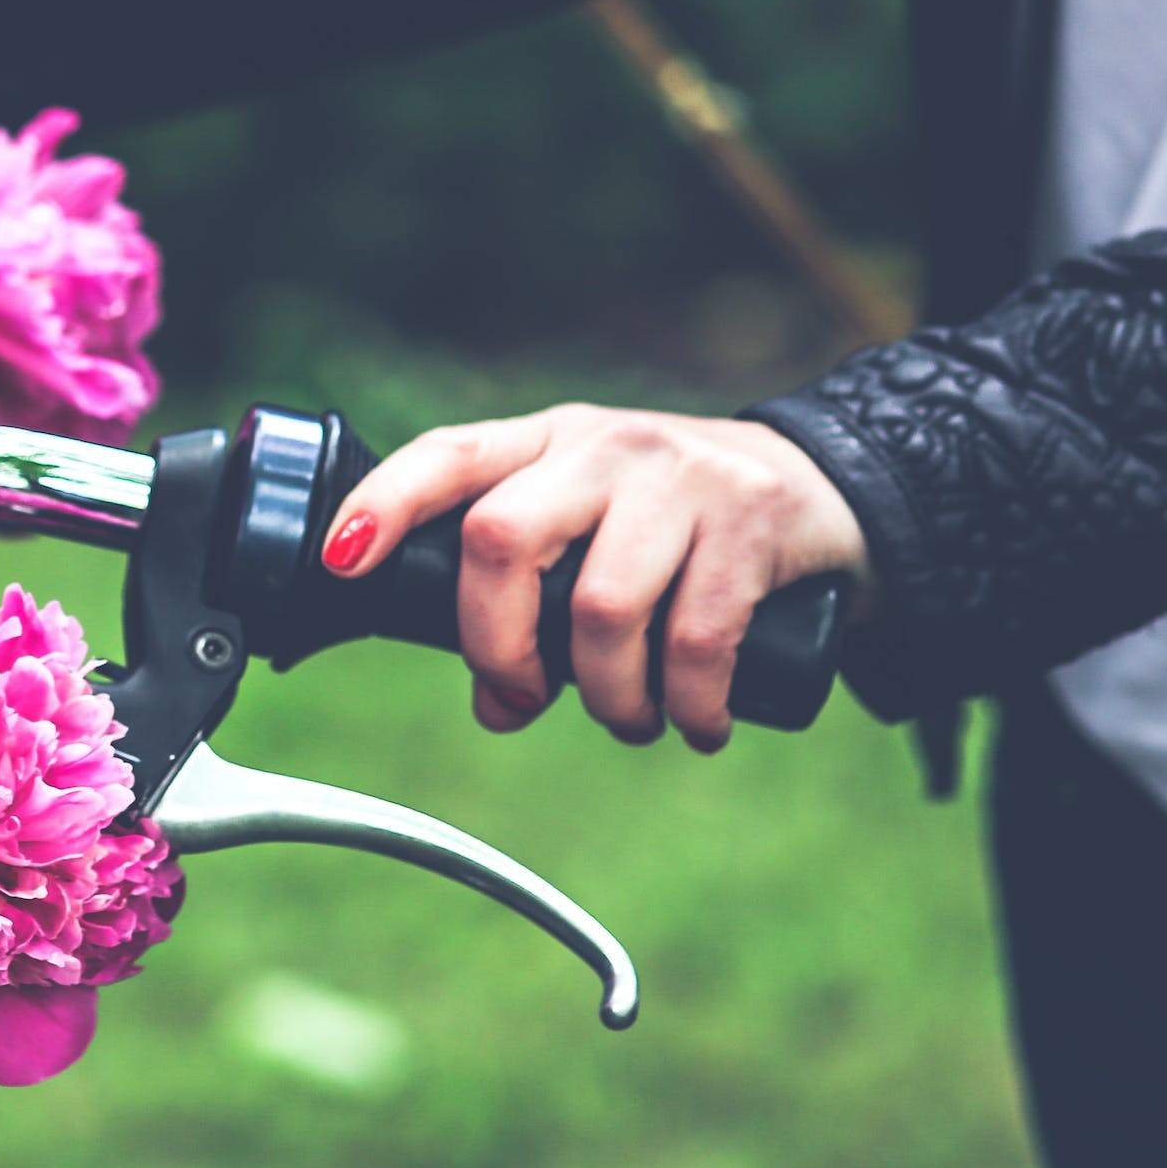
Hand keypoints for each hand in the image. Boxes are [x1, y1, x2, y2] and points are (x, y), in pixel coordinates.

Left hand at [322, 406, 868, 752]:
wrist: (825, 486)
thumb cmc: (676, 524)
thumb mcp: (595, 535)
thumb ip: (534, 608)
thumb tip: (496, 706)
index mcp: (546, 443)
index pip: (447, 457)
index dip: (384, 503)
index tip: (341, 559)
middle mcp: (603, 447)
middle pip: (503, 537)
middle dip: (496, 643)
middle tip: (523, 695)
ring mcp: (679, 476)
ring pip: (601, 606)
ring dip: (606, 696)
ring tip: (631, 719)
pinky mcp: (750, 519)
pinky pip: (697, 640)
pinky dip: (688, 707)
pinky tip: (695, 724)